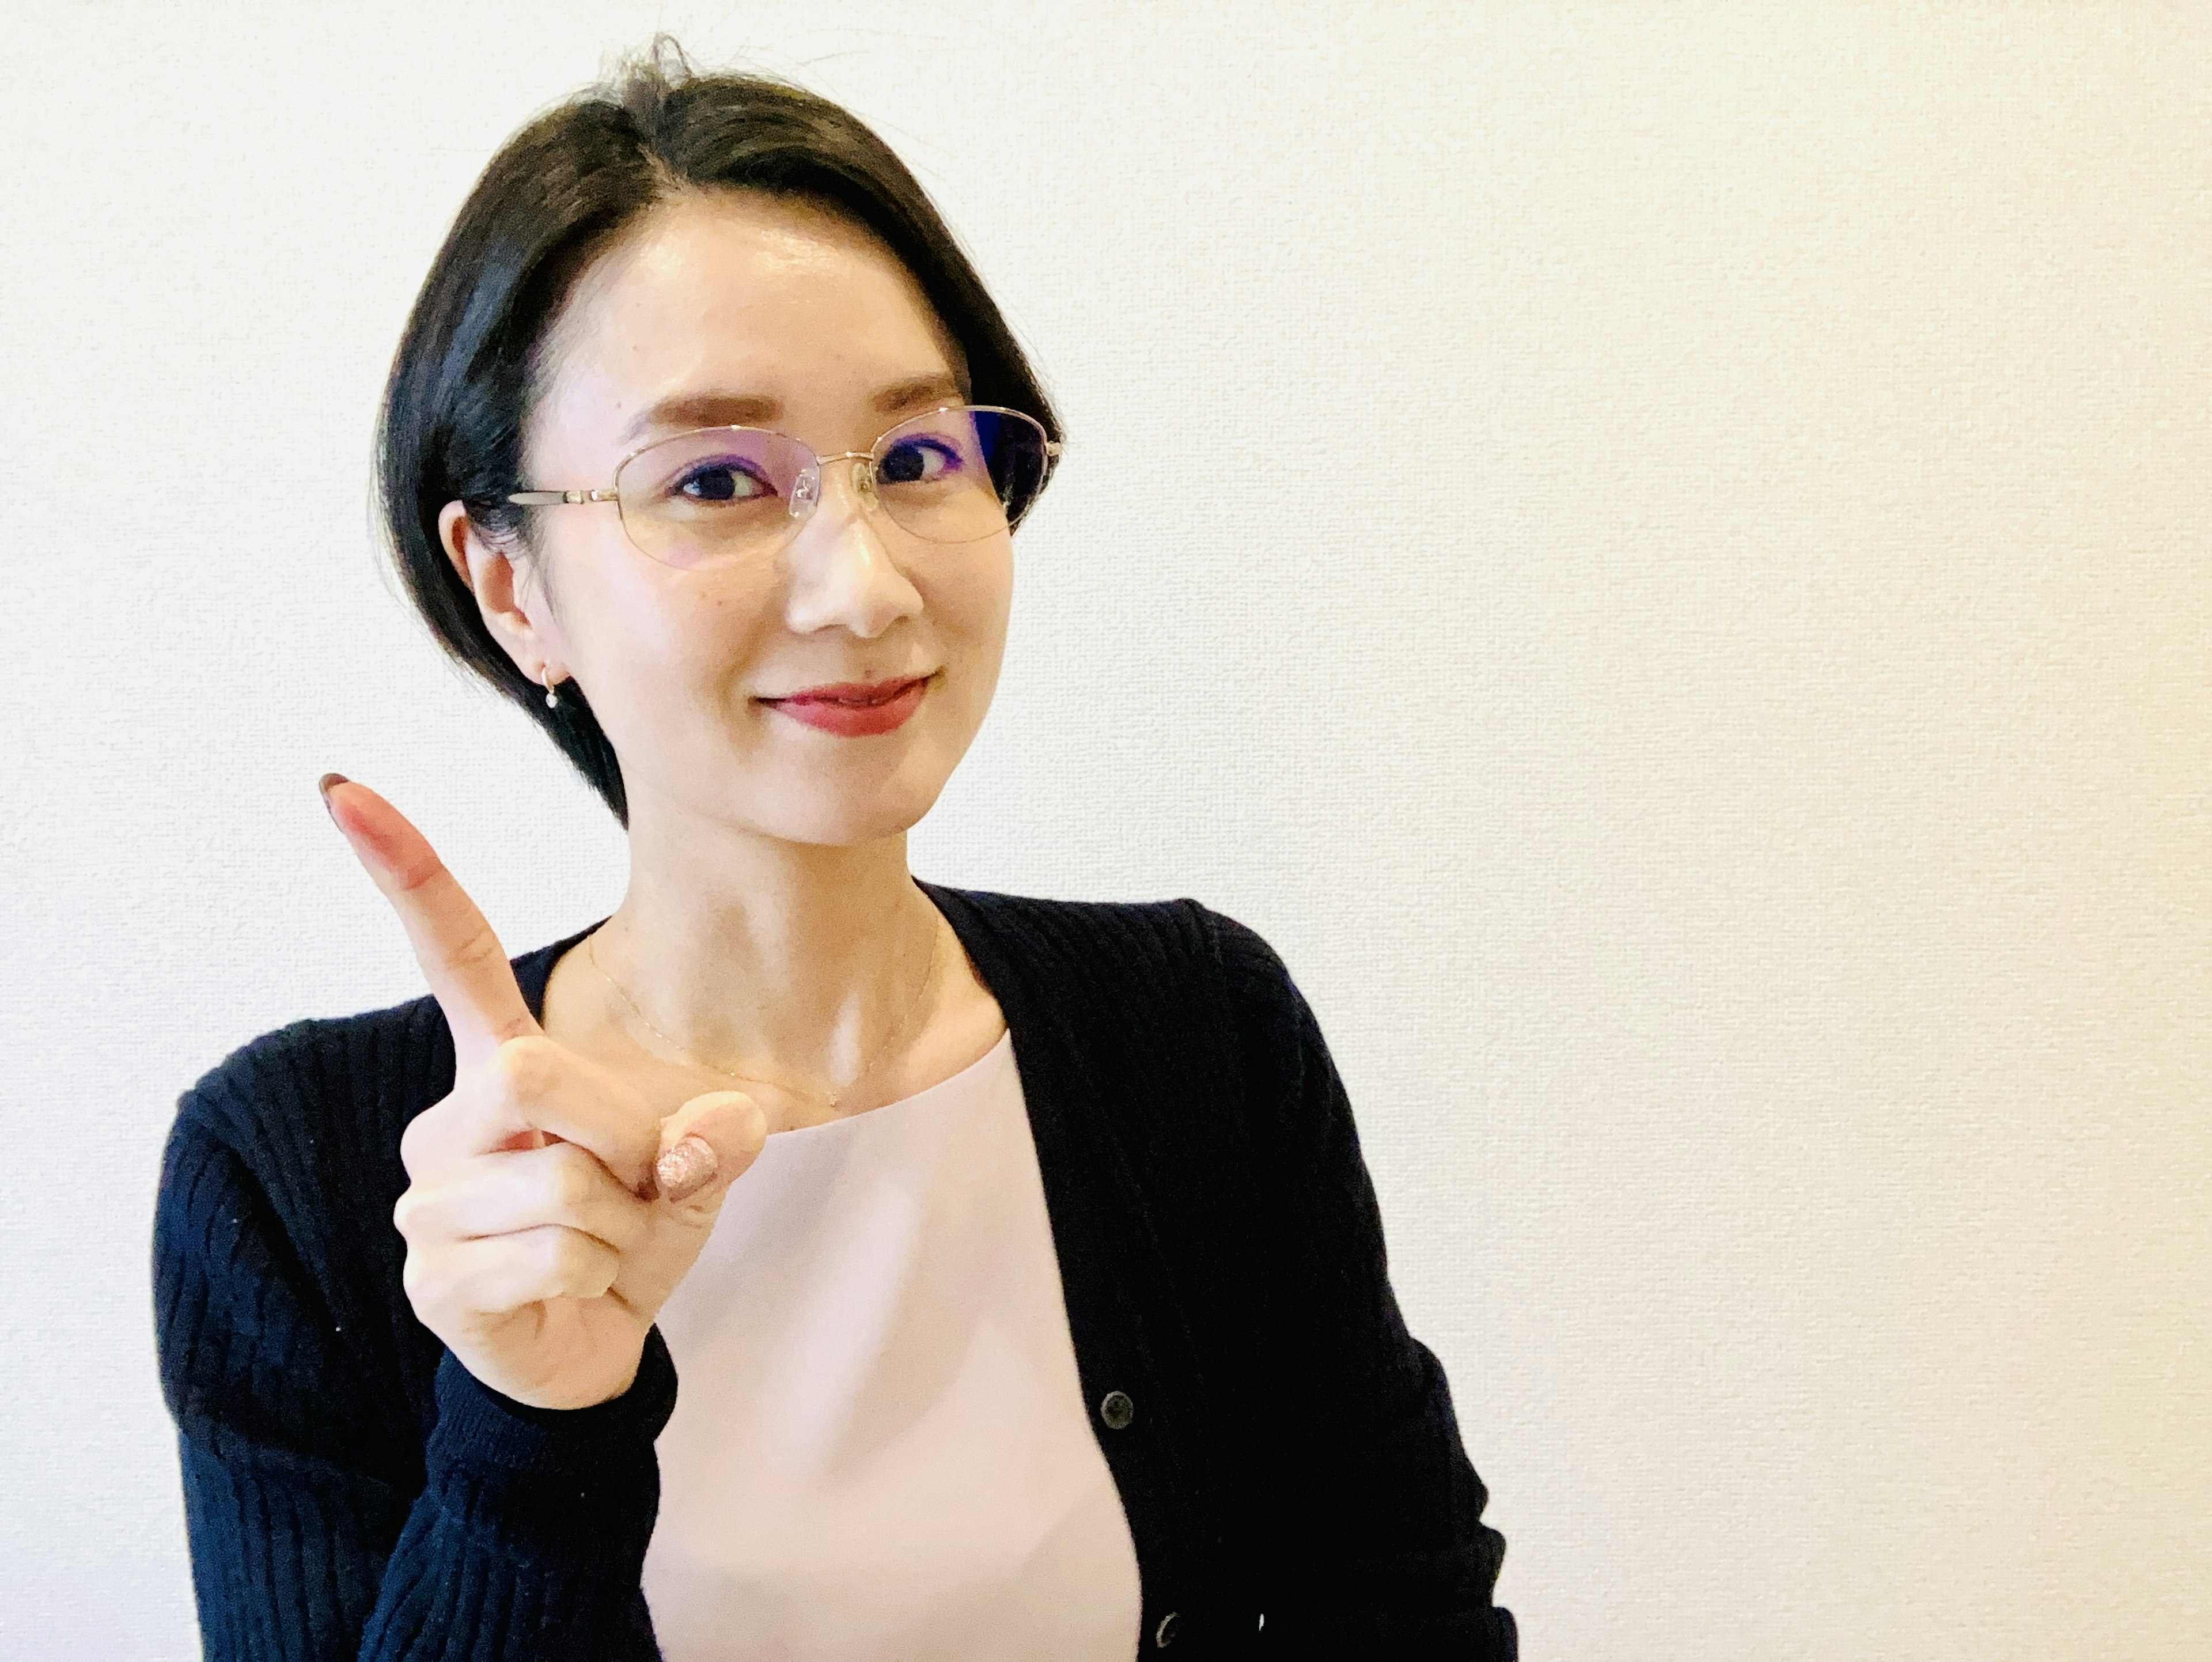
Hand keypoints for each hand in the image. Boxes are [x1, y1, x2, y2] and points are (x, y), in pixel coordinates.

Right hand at [321, 775, 766, 1409]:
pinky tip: (572, 1288)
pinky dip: (604, 1273)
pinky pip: (558, 1251)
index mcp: (501, 1068)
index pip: (449, 954)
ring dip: (626, 1223)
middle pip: (535, 1072)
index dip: (405, 871)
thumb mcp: (694, 1168)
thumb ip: (716, 1134)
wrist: (591, 1345)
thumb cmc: (628, 1235)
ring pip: (565, 1183)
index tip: (340, 788)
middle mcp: (446, 1121)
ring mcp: (427, 1202)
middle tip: (638, 1187)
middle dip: (623, 1136)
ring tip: (603, 1247)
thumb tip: (713, 1133)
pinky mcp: (433, 1279)